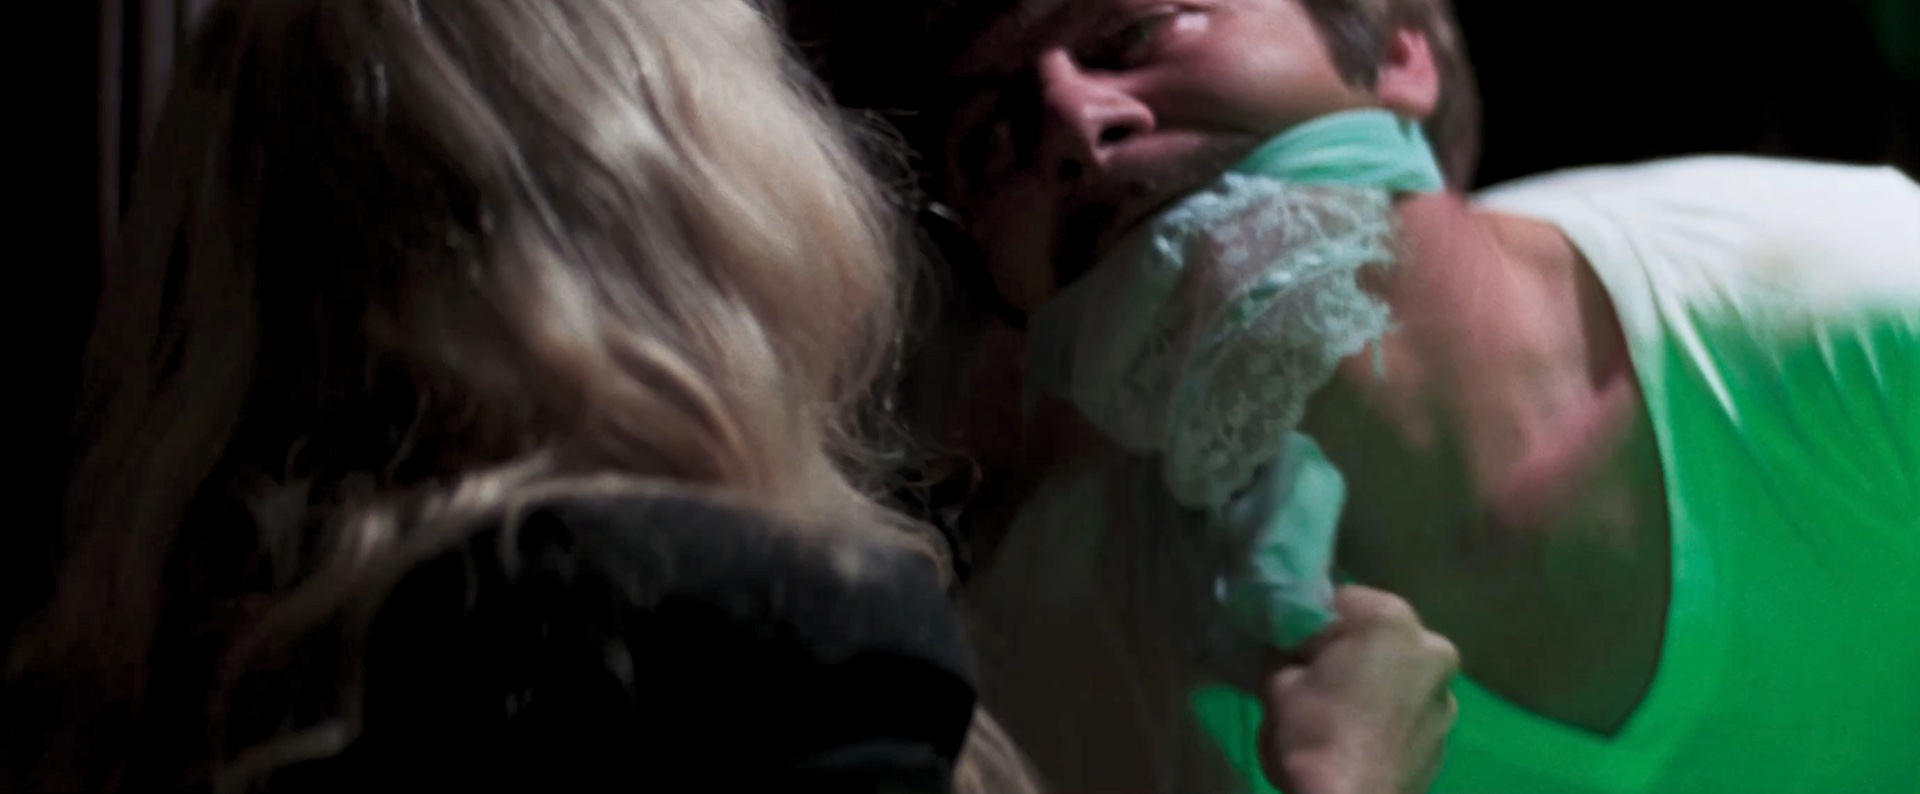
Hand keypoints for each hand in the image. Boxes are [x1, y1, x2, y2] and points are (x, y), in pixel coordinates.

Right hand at [1256, 586, 1459, 793]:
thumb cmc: (1313, 733)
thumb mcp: (1279, 680)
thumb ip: (1288, 651)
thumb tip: (1288, 647)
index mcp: (1390, 620)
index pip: (1341, 602)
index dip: (1312, 624)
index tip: (1294, 649)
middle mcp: (1431, 647)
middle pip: (1380, 637)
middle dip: (1352, 651)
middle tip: (1318, 678)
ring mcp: (1447, 694)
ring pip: (1400, 674)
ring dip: (1377, 683)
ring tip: (1344, 712)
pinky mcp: (1448, 735)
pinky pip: (1411, 710)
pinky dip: (1391, 715)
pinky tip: (1364, 736)